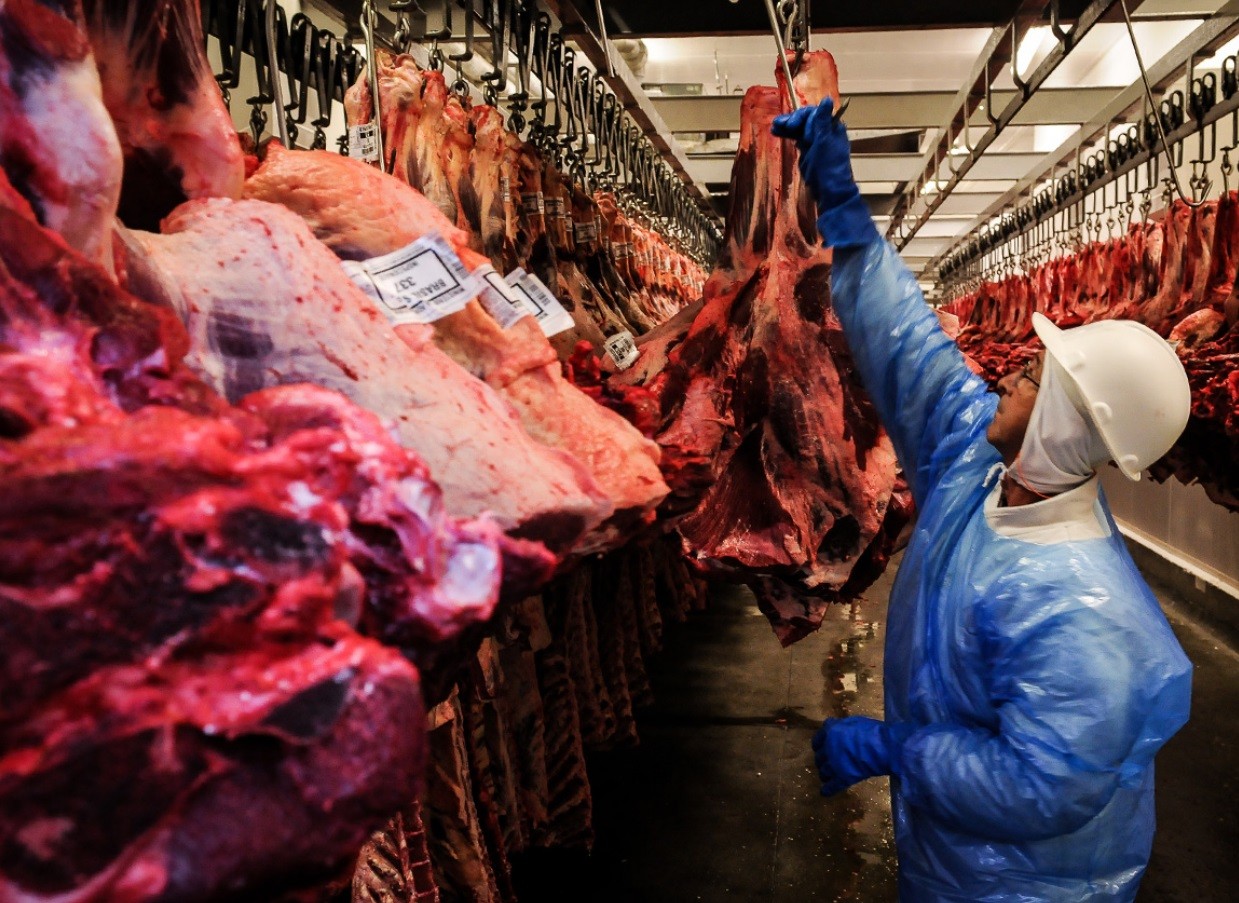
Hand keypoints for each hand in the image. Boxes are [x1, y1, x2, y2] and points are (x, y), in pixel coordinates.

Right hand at [771, 99, 878, 248]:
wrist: (829, 191)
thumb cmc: (830, 168)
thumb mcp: (825, 142)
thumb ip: (822, 122)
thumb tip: (826, 100)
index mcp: (832, 128)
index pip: (814, 114)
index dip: (801, 117)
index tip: (791, 124)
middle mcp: (825, 133)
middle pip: (805, 120)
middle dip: (791, 121)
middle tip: (778, 124)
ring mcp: (816, 142)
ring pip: (799, 129)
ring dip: (787, 127)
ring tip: (775, 127)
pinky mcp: (809, 152)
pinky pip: (797, 138)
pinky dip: (788, 135)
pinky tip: (778, 133)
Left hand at [812, 716, 911, 795]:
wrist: (881, 747)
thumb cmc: (871, 731)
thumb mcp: (852, 721)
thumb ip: (840, 726)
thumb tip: (835, 728)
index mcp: (830, 733)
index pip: (817, 740)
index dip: (819, 744)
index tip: (820, 747)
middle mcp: (828, 749)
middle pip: (819, 757)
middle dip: (822, 760)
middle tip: (827, 762)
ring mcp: (834, 765)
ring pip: (823, 772)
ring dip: (825, 774)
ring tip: (827, 776)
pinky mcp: (842, 778)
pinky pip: (831, 787)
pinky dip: (827, 790)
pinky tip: (824, 793)